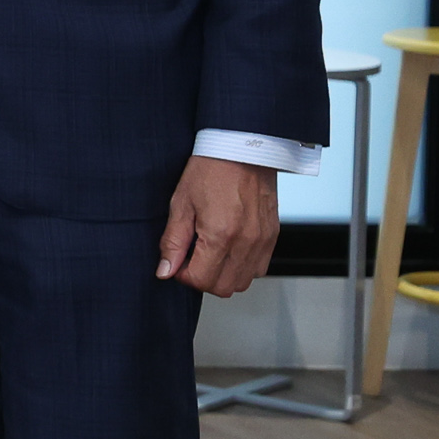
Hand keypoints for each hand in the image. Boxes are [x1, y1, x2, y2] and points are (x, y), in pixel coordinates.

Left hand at [159, 153, 280, 298]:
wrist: (242, 150)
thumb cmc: (210, 170)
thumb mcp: (181, 204)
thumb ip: (173, 242)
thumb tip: (165, 270)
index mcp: (221, 234)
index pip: (202, 280)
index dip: (184, 276)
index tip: (178, 263)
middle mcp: (246, 242)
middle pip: (224, 287)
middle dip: (203, 279)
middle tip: (191, 259)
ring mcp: (263, 240)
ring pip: (243, 281)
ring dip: (223, 275)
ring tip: (210, 253)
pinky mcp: (273, 235)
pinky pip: (259, 267)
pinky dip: (242, 266)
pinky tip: (229, 248)